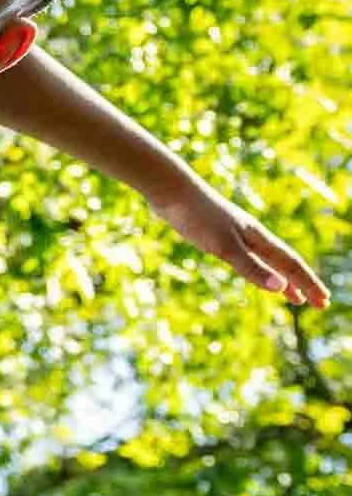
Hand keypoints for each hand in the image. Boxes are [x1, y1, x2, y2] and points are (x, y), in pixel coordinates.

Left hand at [150, 180, 327, 307]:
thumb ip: (251, 267)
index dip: (308, 283)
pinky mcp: (219, 234)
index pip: (291, 264)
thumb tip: (280, 288)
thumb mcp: (224, 247)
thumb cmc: (197, 217)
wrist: (171, 190)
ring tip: (293, 297)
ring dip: (283, 279)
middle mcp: (251, 235)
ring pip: (268, 261)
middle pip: (284, 263)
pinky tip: (255, 272)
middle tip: (319, 304)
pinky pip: (250, 258)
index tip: (324, 301)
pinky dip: (260, 270)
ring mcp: (236, 234)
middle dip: (303, 284)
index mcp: (257, 238)